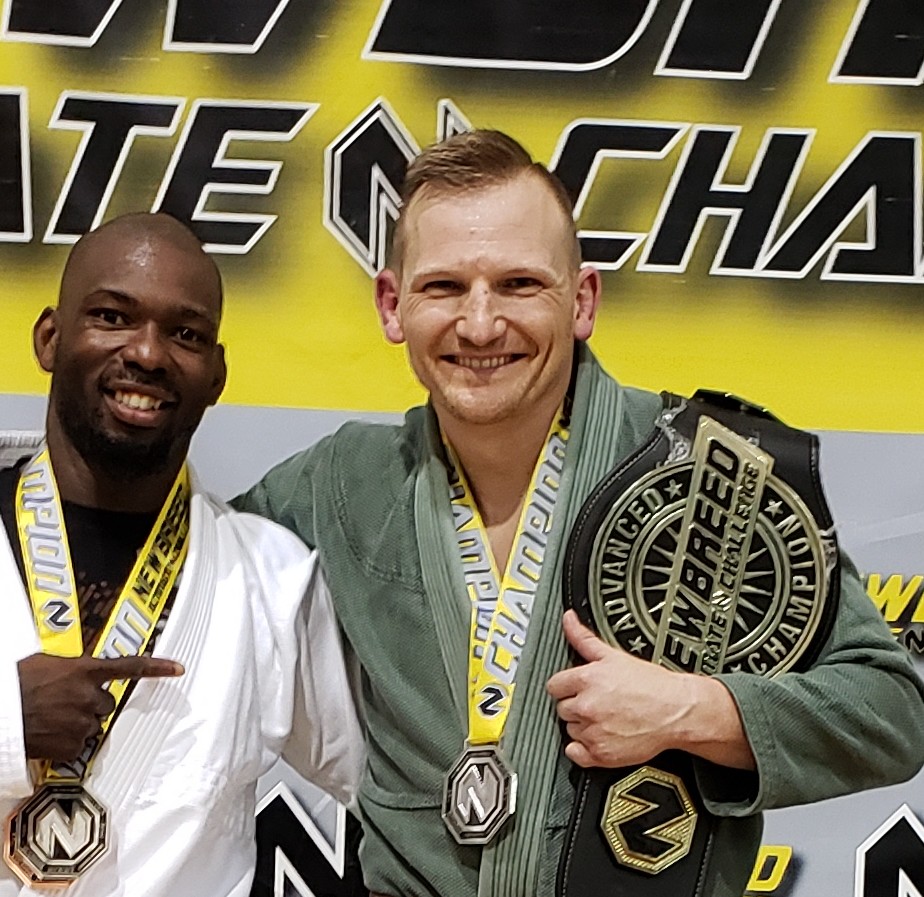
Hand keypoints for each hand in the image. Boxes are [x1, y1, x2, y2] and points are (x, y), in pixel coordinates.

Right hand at [17, 654, 183, 762]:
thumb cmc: (16, 683)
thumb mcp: (48, 665)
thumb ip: (74, 670)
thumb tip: (81, 674)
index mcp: (84, 671)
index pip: (130, 667)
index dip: (157, 668)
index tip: (179, 669)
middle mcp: (88, 696)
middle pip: (106, 704)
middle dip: (90, 705)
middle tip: (64, 703)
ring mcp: (81, 723)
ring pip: (92, 726)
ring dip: (77, 724)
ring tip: (51, 719)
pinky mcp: (71, 747)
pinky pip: (77, 747)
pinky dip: (65, 744)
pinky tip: (48, 735)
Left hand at [547, 610, 704, 767]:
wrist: (676, 711)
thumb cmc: (651, 685)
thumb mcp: (614, 655)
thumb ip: (583, 638)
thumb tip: (568, 619)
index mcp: (586, 680)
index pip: (553, 686)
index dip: (566, 686)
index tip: (576, 688)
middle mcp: (586, 707)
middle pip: (561, 708)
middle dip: (576, 704)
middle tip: (596, 701)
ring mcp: (593, 732)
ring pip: (570, 729)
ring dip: (582, 725)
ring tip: (604, 717)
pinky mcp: (601, 754)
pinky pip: (575, 754)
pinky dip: (582, 749)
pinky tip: (599, 737)